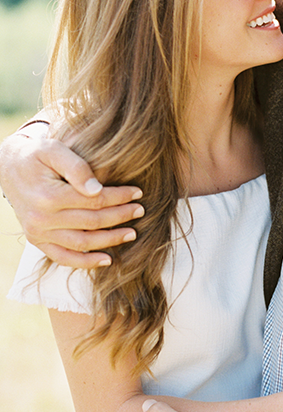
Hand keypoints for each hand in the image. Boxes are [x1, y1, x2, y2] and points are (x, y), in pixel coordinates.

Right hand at [0, 132, 143, 267]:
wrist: (7, 167)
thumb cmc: (36, 155)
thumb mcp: (54, 150)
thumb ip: (77, 167)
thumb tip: (97, 189)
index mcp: (49, 196)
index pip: (94, 200)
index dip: (119, 197)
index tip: (138, 193)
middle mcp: (42, 219)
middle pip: (92, 222)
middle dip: (120, 217)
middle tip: (140, 211)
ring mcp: (38, 233)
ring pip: (82, 243)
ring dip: (110, 240)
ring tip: (132, 233)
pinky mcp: (37, 241)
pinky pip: (64, 257)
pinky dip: (86, 262)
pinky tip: (107, 259)